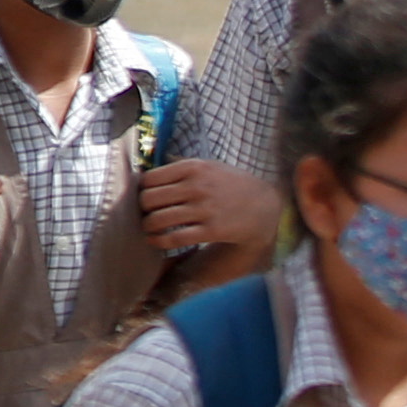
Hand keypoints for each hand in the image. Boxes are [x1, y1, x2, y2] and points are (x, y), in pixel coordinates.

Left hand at [136, 157, 282, 260]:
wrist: (265, 205)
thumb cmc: (231, 184)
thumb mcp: (209, 166)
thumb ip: (180, 165)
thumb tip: (147, 167)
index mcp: (193, 168)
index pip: (149, 179)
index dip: (141, 189)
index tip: (144, 196)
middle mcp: (196, 187)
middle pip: (148, 199)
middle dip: (142, 208)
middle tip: (145, 213)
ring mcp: (204, 209)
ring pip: (157, 220)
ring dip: (148, 226)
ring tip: (149, 227)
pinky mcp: (211, 231)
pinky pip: (174, 239)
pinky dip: (159, 241)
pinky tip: (155, 240)